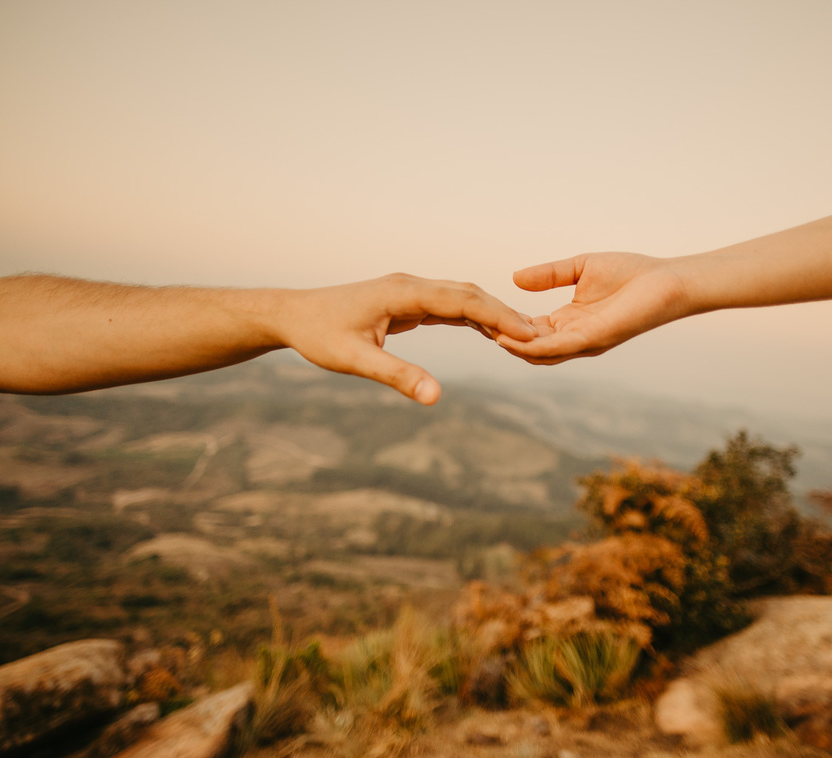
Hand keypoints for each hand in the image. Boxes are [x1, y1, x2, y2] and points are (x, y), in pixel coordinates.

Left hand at [283, 273, 537, 403]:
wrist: (292, 315)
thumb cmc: (319, 336)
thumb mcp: (356, 360)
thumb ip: (397, 376)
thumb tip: (436, 397)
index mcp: (404, 292)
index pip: (463, 300)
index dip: (497, 316)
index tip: (527, 334)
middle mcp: (411, 286)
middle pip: (469, 294)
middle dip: (504, 314)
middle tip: (538, 337)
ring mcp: (410, 292)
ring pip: (461, 298)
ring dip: (491, 315)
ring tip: (524, 336)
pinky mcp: (406, 302)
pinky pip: (448, 307)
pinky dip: (472, 318)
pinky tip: (490, 333)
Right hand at [497, 252, 693, 363]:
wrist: (667, 281)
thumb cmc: (632, 274)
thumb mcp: (580, 268)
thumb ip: (549, 274)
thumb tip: (515, 279)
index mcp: (569, 322)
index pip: (529, 330)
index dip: (505, 323)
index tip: (480, 314)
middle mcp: (573, 337)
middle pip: (529, 347)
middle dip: (502, 338)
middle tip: (476, 326)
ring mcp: (583, 342)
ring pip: (539, 354)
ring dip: (512, 346)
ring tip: (486, 333)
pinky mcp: (594, 339)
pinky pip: (557, 348)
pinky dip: (533, 346)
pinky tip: (511, 337)